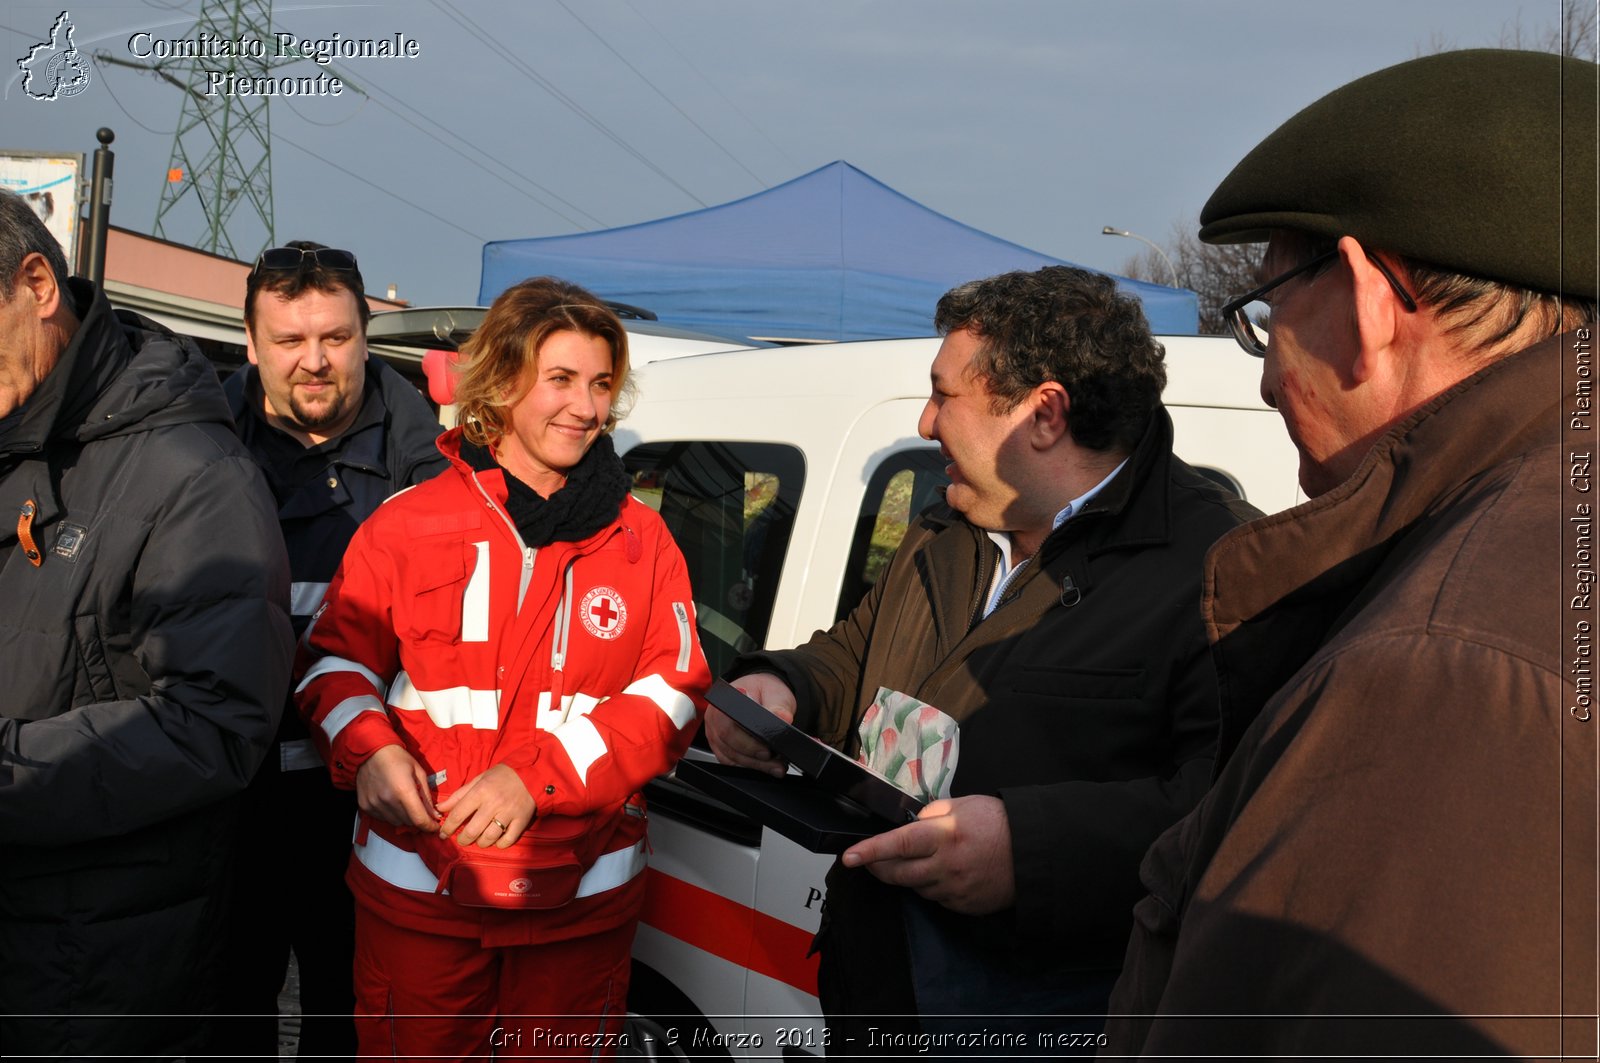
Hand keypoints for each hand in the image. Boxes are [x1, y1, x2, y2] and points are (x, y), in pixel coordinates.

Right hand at [355, 744, 439, 830]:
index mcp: (403, 790)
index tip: (434, 827)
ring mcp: (374, 804)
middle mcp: (387, 800)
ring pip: (396, 822)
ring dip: (404, 818)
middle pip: (408, 822)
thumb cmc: (398, 758)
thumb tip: (434, 815)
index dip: (429, 826)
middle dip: (418, 819)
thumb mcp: (418, 772)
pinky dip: (391, 815)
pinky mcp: (365, 806)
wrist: (370, 751)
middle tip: (421, 811)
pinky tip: (392, 803)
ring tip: (405, 804)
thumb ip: (426, 796)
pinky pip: (383, 818)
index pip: (418, 819)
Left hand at [436, 764, 536, 848]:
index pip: (458, 814)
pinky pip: (507, 840)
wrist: (530, 773)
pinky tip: (496, 840)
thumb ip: (459, 795)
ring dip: (480, 843)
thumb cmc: (501, 776)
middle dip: (462, 839)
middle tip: (461, 839)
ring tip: (478, 839)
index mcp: (480, 791)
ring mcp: (508, 813)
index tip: (443, 833)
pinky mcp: (521, 821)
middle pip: (472, 831)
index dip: (447, 827)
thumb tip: (440, 808)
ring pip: (489, 838)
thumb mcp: (478, 780)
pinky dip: (499, 844)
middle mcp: (493, 804)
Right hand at [705, 672, 795, 776]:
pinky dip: (750, 767)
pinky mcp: (721, 747)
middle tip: (776, 761)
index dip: (748, 742)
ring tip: (776, 766)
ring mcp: (716, 734)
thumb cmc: (764, 691)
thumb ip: (779, 706)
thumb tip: (783, 718)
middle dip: (755, 757)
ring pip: (731, 757)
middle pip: (730, 745)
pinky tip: (766, 766)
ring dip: (755, 765)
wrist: (760, 693)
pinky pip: (732, 763)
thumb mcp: (776, 694)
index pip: (730, 727)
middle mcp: (715, 719)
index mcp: (724, 702)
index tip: (767, 750)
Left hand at [839, 795, 1014, 914]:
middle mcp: (946, 865)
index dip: (870, 851)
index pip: (898, 844)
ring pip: (915, 888)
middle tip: (868, 860)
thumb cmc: (998, 822)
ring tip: (918, 860)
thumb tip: (908, 825)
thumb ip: (931, 815)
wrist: (1033, 853)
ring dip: (907, 876)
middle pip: (898, 873)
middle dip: (877, 867)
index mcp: (944, 835)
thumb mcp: (962, 805)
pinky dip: (930, 887)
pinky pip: (936, 899)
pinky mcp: (964, 906)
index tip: (849, 857)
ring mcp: (955, 889)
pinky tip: (941, 874)